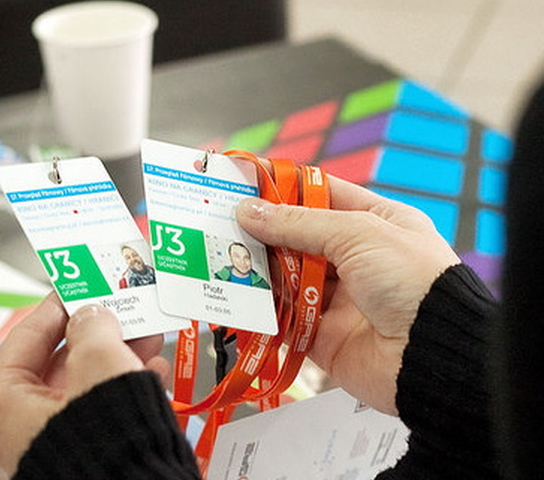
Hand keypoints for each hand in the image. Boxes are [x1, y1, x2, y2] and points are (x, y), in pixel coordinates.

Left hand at [0, 293, 166, 478]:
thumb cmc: (103, 446)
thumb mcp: (100, 361)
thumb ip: (94, 328)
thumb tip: (93, 316)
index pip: (27, 336)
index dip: (60, 306)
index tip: (79, 288)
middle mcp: (11, 432)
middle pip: (57, 365)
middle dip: (97, 335)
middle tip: (119, 313)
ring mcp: (42, 450)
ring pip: (80, 390)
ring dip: (114, 360)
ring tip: (145, 340)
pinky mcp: (71, 464)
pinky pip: (92, 416)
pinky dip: (118, 391)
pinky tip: (149, 374)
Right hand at [236, 175, 459, 413]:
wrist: (432, 355)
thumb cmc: (414, 282)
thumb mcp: (359, 233)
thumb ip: (299, 224)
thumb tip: (250, 212)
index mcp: (375, 223)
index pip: (322, 196)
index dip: (286, 188)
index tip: (247, 183)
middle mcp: (355, 259)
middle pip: (298, 238)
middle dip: (264, 232)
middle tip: (224, 222)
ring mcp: (338, 298)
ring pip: (287, 278)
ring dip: (259, 269)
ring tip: (224, 255)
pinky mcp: (321, 335)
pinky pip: (283, 319)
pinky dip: (262, 309)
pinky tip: (239, 294)